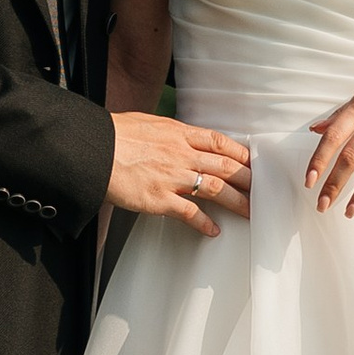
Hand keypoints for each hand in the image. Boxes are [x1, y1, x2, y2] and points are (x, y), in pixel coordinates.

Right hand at [107, 111, 252, 237]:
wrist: (92, 150)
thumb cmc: (112, 135)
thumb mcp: (146, 124)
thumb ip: (166, 132)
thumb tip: (175, 135)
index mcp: (178, 133)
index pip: (219, 142)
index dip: (240, 153)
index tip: (252, 162)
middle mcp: (181, 154)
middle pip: (225, 166)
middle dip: (248, 179)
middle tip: (261, 190)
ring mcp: (172, 177)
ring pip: (216, 189)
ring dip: (237, 202)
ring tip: (249, 212)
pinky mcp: (159, 199)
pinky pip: (190, 212)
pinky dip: (204, 223)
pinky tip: (213, 230)